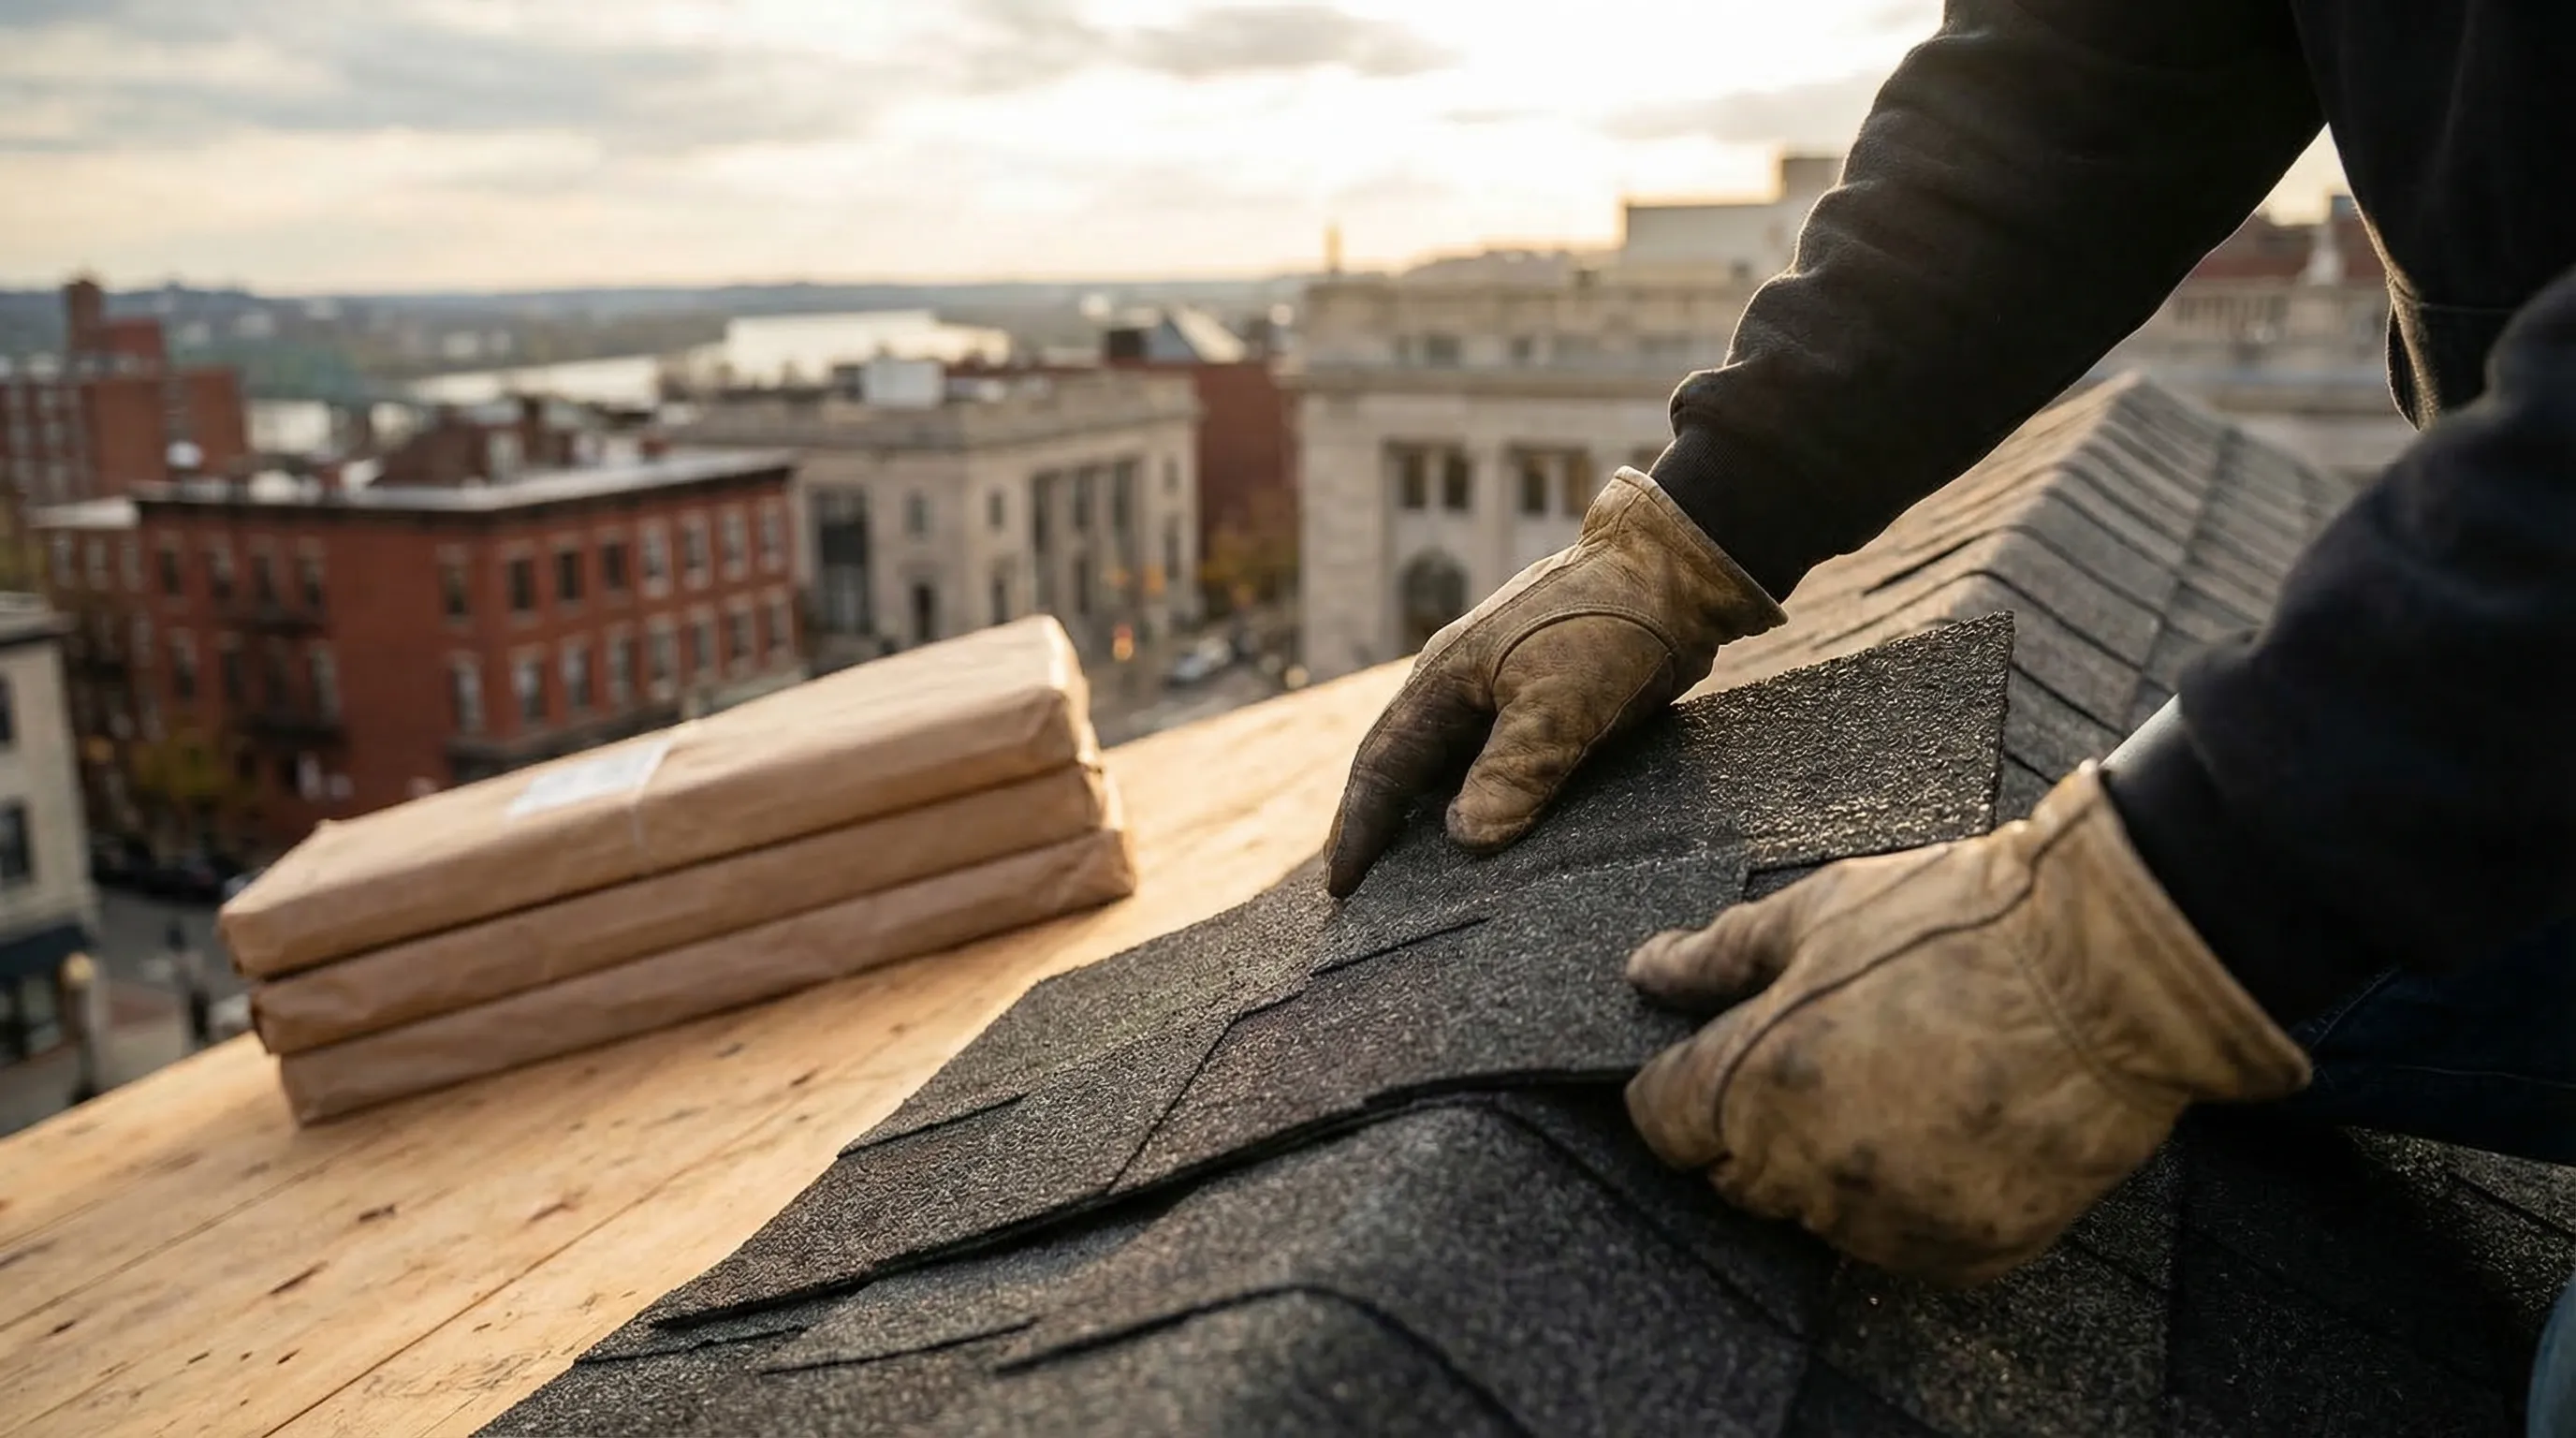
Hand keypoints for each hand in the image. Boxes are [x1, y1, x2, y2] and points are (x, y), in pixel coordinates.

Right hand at [1323, 468, 1784, 896]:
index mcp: (1443, 679)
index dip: (1359, 829)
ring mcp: (1501, 692)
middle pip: (1405, 768)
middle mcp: (1461, 686)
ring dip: (1430, 816)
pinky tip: (1493, 833)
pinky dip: (1481, 800)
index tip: (1340, 885)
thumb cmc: (1609, 626)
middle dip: (1381, 825)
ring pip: (1450, 766)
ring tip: (1420, 874)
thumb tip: (1465, 839)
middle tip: (1362, 887)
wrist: (1673, 572)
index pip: (1382, 766)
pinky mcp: (1544, 702)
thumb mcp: (1559, 704)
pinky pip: (1497, 762)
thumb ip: (1512, 772)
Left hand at [1622, 763, 2309, 1285]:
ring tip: (1902, 1081)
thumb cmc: (1960, 922)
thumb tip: (1645, 971)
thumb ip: (1718, 956)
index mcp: (1757, 1083)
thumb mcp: (1819, 911)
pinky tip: (1951, 1127)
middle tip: (1824, 1054)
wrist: (2114, 973)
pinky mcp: (1968, 1253)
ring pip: (1817, 1215)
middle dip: (1752, 1124)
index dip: (1678, 1082)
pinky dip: (1911, 1200)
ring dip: (1833, 1166)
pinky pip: (1902, 1242)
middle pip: (1733, 1176)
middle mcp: (1811, 1171)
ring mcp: (1892, 1222)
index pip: (1661, 1122)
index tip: (1710, 1053)